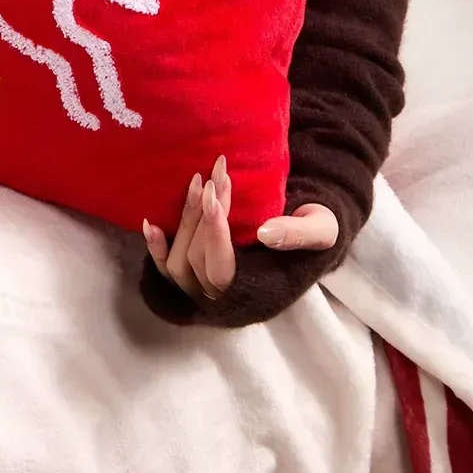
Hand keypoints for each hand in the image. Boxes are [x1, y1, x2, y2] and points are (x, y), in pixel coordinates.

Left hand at [140, 158, 338, 303]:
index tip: (215, 193)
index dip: (214, 233)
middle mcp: (226, 296)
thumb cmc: (316, 230)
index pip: (223, 270)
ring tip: (197, 183)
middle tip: (213, 176)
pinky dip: (156, 247)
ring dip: (184, 221)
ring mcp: (205, 286)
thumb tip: (265, 233)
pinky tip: (150, 223)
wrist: (308, 227)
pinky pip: (165, 268)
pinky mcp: (193, 271)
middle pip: (196, 261)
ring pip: (179, 263)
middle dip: (202, 217)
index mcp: (259, 291)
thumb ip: (298, 234)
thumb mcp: (321, 229)